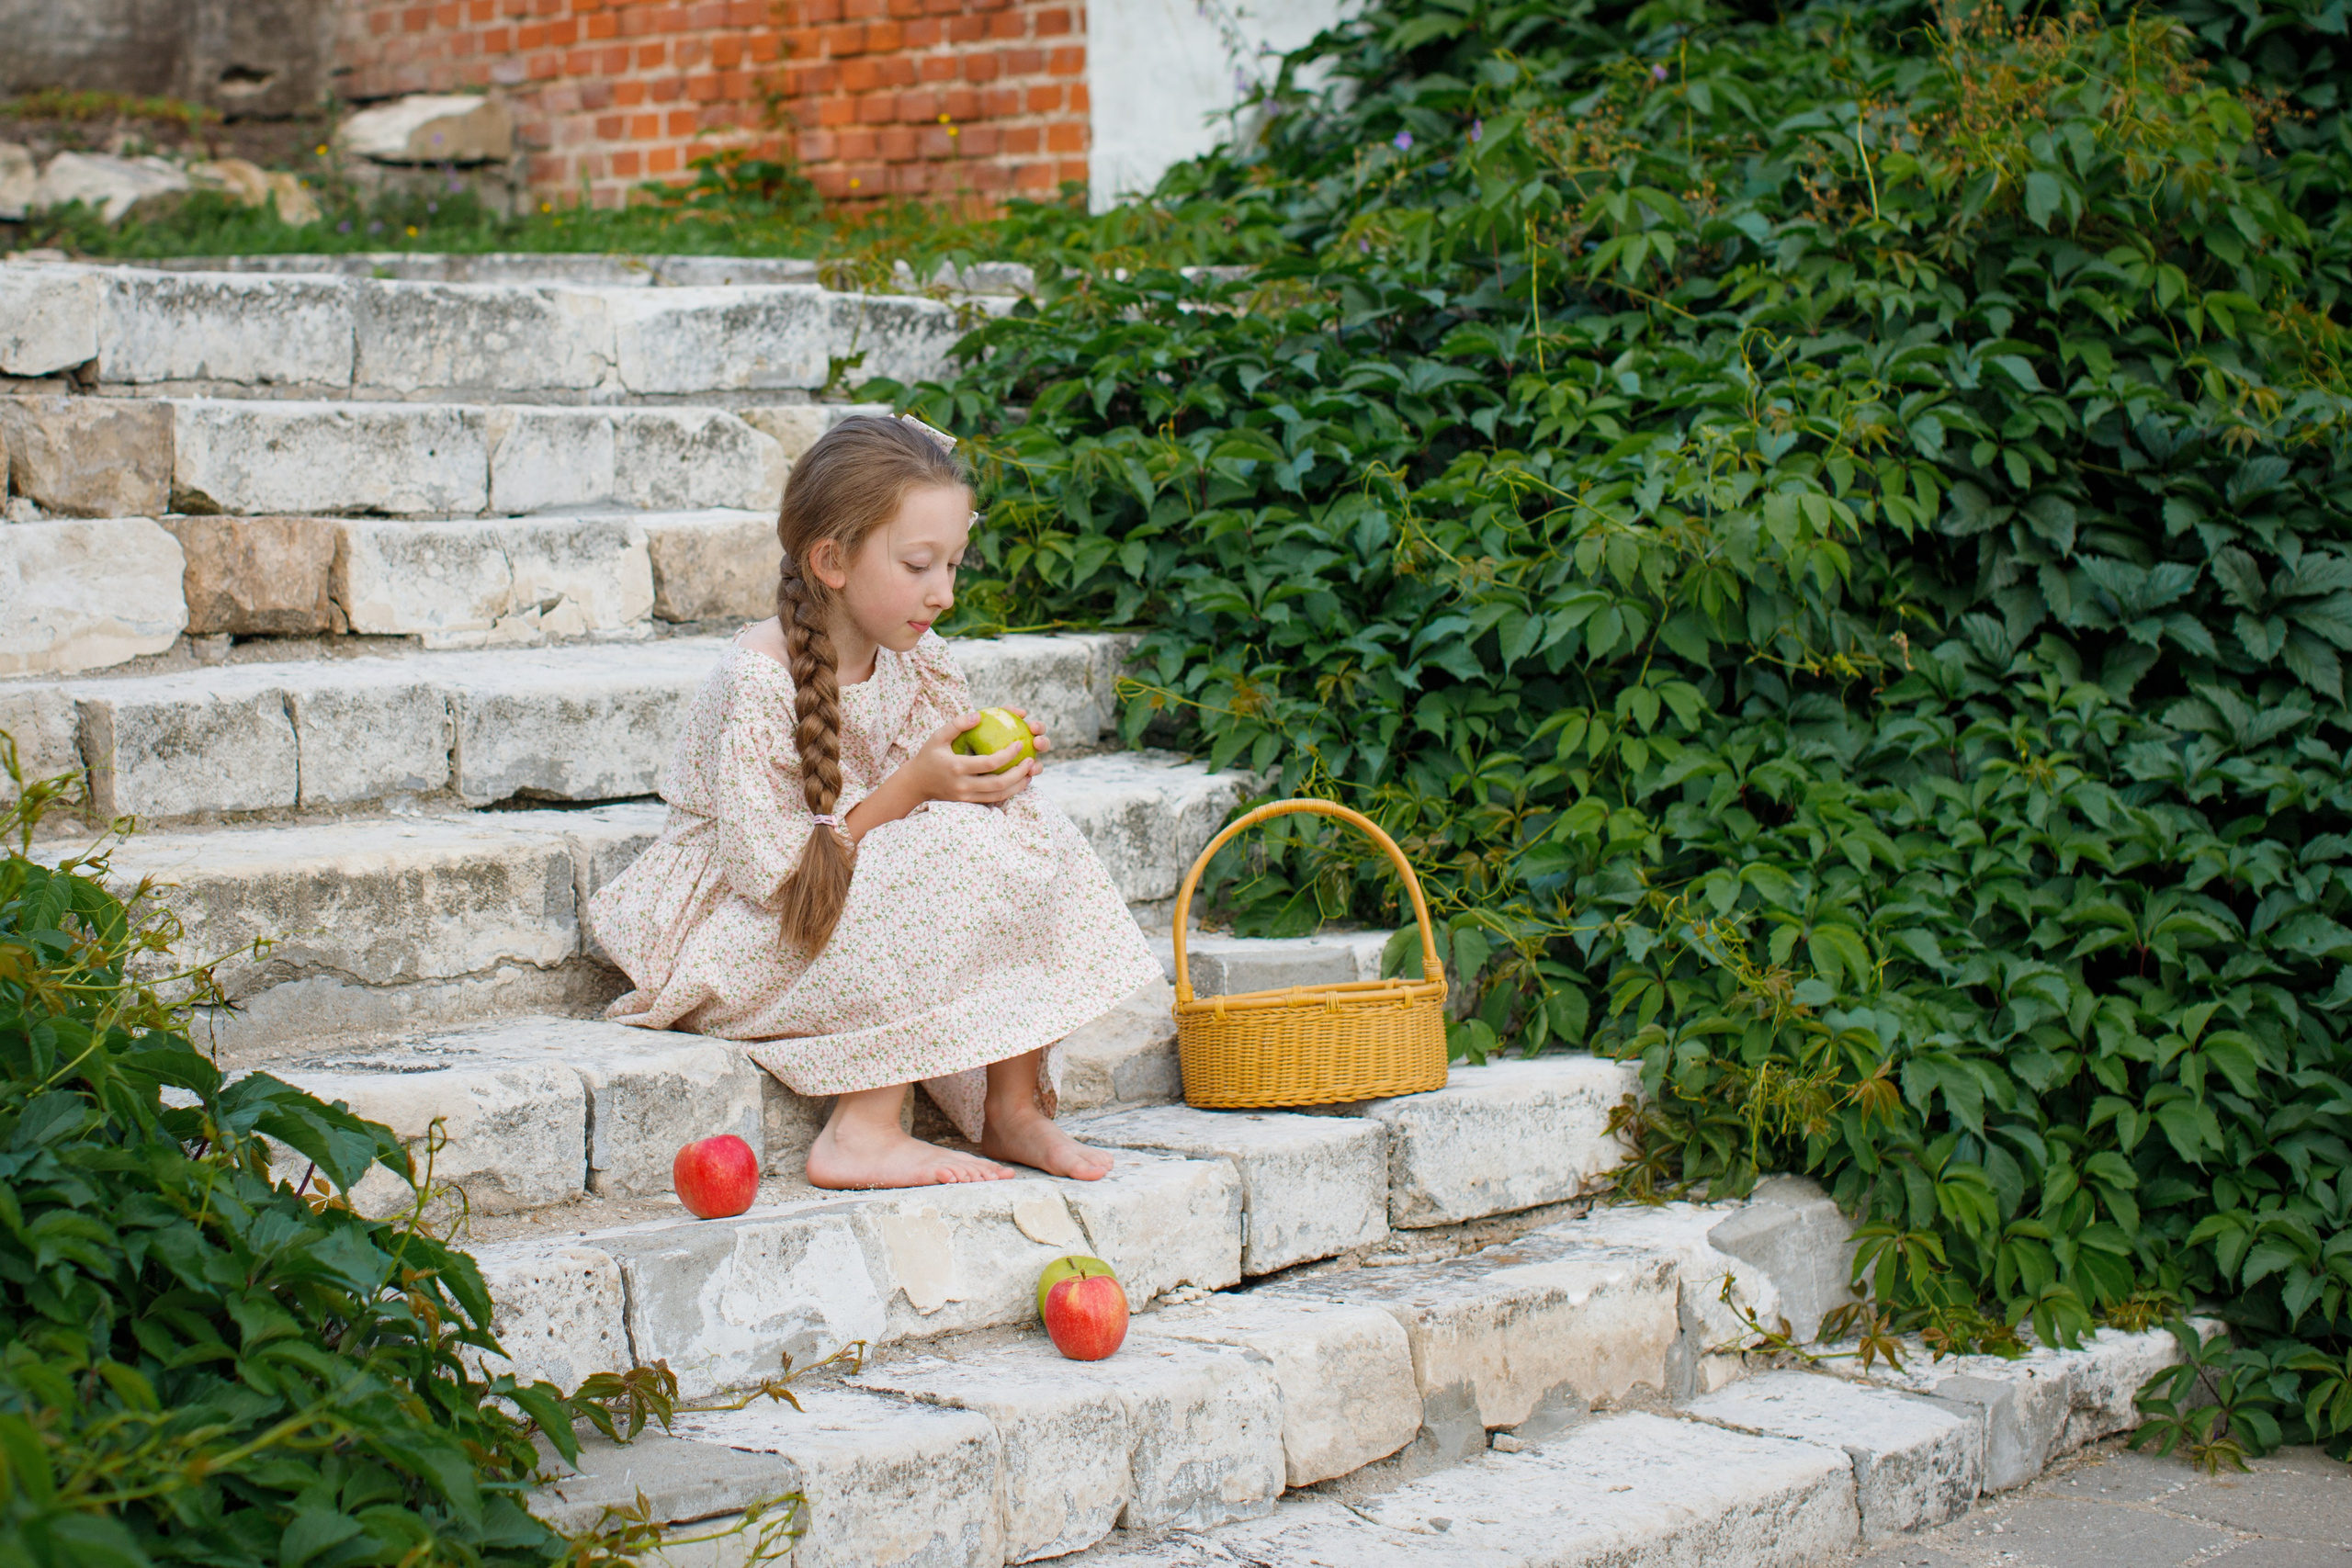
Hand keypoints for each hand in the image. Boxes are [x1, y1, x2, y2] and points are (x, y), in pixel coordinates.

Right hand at [904, 709, 1050, 805]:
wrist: (916, 783)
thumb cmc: (929, 755)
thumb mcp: (937, 736)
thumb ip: (957, 724)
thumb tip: (979, 716)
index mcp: (957, 767)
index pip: (989, 763)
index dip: (1008, 754)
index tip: (1019, 744)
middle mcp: (963, 785)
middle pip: (999, 784)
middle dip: (1019, 773)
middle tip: (1031, 761)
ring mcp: (966, 797)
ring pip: (999, 796)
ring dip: (1018, 786)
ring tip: (1030, 773)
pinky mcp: (968, 803)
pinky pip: (993, 800)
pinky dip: (1008, 792)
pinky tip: (1018, 782)